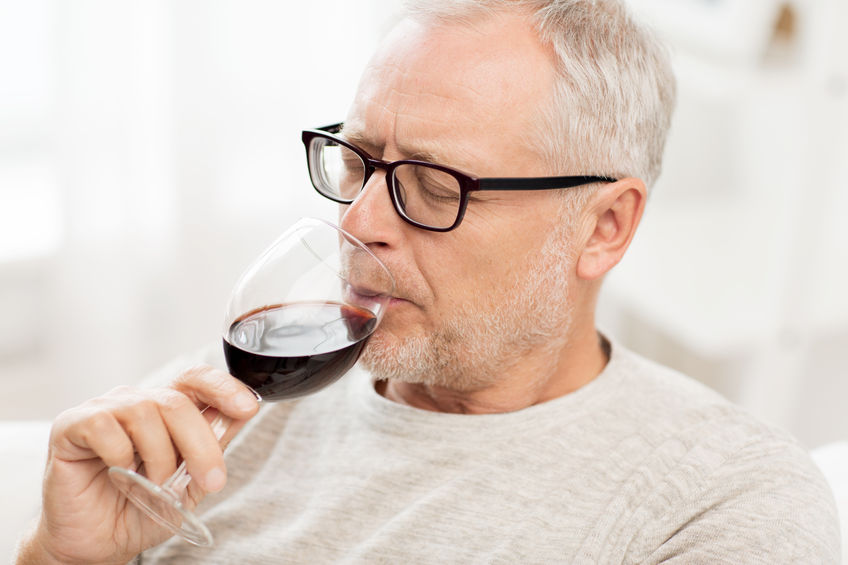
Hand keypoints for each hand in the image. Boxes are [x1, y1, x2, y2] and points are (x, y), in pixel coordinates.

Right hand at [16, 365, 258, 564]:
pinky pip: (105, 426)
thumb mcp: (190, 482)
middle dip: (202, 444)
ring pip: (146, 412)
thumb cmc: (139, 510)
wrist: (97, 545)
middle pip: (177, 402)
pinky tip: (119, 475)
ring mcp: (102, 410)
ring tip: (155, 487)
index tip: (248, 408)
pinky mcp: (71, 425)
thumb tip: (244, 412)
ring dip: (160, 457)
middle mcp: (135, 402)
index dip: (223, 386)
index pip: (195, 378)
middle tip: (212, 480)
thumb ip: (213, 446)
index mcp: (165, 409)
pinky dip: (121, 455)